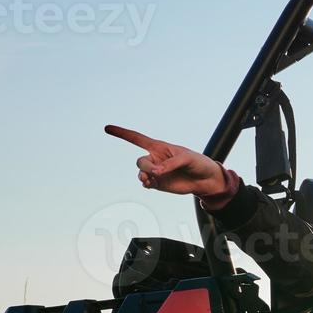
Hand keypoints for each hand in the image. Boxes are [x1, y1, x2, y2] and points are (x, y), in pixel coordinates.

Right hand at [104, 124, 226, 198]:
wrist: (205, 179)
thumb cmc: (198, 163)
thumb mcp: (187, 158)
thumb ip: (171, 164)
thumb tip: (156, 172)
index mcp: (159, 147)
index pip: (137, 138)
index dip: (122, 133)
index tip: (107, 128)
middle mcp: (155, 159)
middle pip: (140, 162)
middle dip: (146, 167)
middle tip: (157, 172)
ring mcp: (155, 172)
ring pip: (141, 173)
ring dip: (144, 176)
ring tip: (150, 179)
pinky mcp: (158, 184)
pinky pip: (146, 183)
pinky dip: (146, 183)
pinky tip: (150, 183)